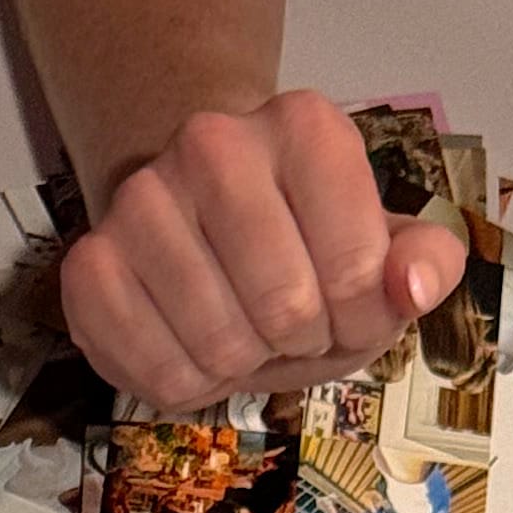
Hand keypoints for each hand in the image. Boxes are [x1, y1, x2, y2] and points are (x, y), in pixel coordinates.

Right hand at [61, 90, 465, 409]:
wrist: (200, 217)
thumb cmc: (301, 244)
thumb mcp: (379, 249)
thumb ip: (422, 264)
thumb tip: (417, 286)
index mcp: (303, 127)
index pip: (357, 270)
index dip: (361, 319)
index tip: (347, 309)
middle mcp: (213, 143)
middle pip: (286, 309)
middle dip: (300, 344)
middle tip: (289, 325)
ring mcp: (142, 200)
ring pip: (219, 347)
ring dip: (242, 367)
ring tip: (240, 331)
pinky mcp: (90, 263)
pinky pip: (157, 371)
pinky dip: (185, 385)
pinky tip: (189, 346)